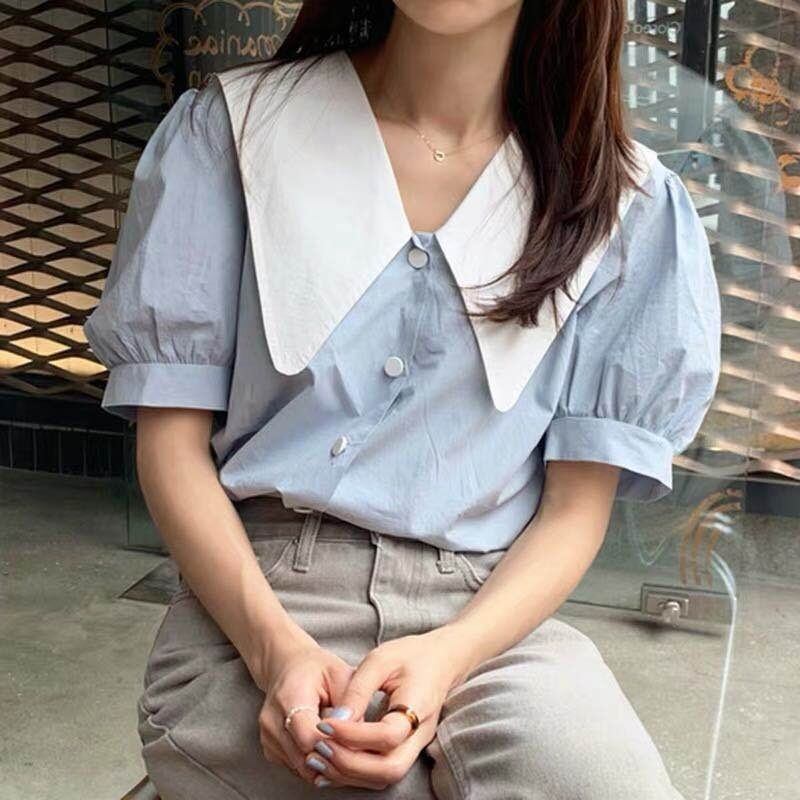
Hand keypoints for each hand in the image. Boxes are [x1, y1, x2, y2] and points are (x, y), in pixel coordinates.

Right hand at [255, 628, 354, 786]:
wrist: (288, 667)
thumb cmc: (318, 669)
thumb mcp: (340, 674)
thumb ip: (351, 703)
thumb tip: (360, 735)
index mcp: (289, 696)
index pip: (308, 737)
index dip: (334, 746)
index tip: (356, 744)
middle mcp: (272, 720)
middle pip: (304, 757)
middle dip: (334, 759)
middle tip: (359, 754)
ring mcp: (268, 737)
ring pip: (301, 767)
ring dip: (326, 765)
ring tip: (345, 749)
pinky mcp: (271, 749)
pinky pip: (296, 768)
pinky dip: (315, 765)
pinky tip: (330, 749)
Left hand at [302, 625, 471, 789]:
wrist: (441, 659)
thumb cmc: (410, 654)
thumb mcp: (380, 660)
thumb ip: (358, 690)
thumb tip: (336, 720)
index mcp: (418, 706)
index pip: (387, 735)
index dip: (353, 735)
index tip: (324, 725)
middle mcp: (420, 734)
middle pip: (389, 770)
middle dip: (350, 765)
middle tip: (319, 748)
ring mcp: (416, 745)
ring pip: (385, 776)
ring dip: (350, 773)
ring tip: (317, 757)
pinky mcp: (406, 748)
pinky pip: (381, 771)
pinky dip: (355, 772)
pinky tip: (331, 761)